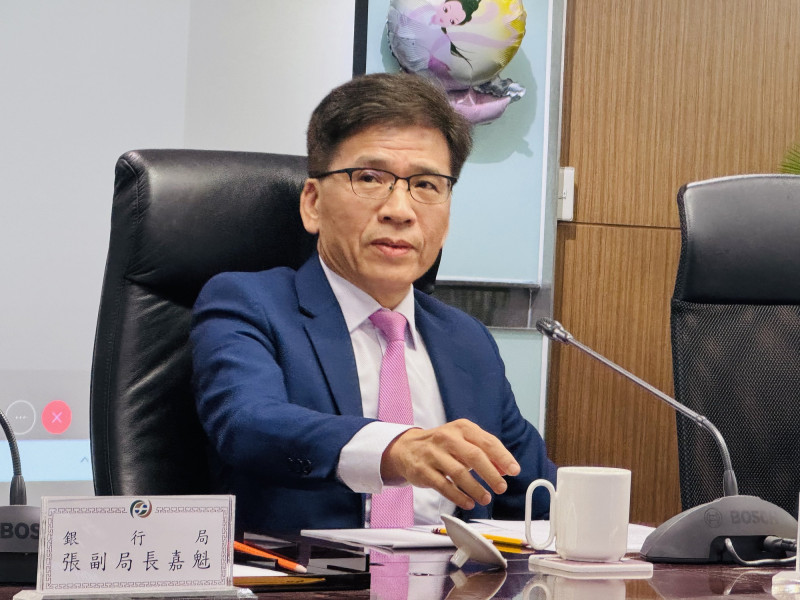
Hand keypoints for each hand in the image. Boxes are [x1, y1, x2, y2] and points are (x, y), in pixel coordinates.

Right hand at [380, 419, 520, 509]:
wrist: (407, 448)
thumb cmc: (442, 445)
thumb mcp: (464, 441)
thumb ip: (485, 453)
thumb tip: (506, 468)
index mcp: (462, 428)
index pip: (487, 441)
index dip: (503, 457)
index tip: (514, 470)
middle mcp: (447, 438)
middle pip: (474, 456)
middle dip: (491, 474)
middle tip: (501, 487)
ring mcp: (433, 454)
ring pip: (459, 472)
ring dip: (475, 488)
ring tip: (486, 498)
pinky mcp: (423, 470)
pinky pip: (444, 486)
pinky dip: (458, 496)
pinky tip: (468, 502)